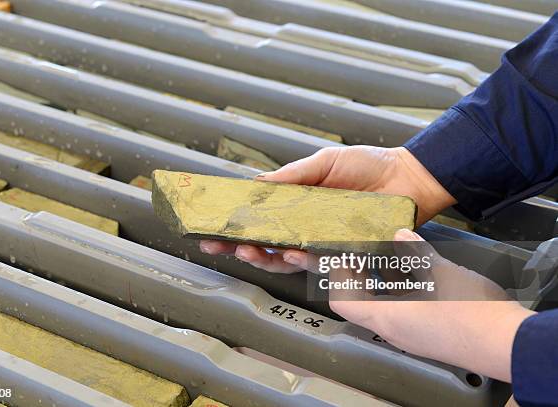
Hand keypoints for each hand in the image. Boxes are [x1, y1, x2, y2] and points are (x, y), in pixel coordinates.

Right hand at [200, 146, 455, 272]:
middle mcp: (307, 228)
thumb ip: (291, 176)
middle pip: (266, 245)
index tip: (210, 227)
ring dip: (264, 258)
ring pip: (287, 260)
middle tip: (217, 245)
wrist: (407, 176)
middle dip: (238, 247)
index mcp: (298, 206)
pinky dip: (300, 259)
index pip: (260, 220)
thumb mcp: (324, 162)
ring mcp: (324, 242)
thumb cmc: (369, 165)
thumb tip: (255, 185)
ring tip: (247, 251)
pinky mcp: (345, 252)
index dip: (235, 225)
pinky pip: (319, 262)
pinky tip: (287, 253)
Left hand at [329, 228, 534, 382]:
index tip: (342, 258)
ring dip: (383, 281)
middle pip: (361, 303)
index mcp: (387, 318)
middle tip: (361, 250)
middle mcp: (394, 331)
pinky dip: (403, 290)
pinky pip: (405, 311)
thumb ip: (417, 253)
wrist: (507, 345)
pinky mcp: (429, 335)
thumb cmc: (468, 309)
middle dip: (359, 275)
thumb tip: (401, 235)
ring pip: (386, 306)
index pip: (342, 302)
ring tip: (387, 253)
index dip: (337, 279)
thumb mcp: (441, 273)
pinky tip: (416, 270)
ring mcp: (412, 336)